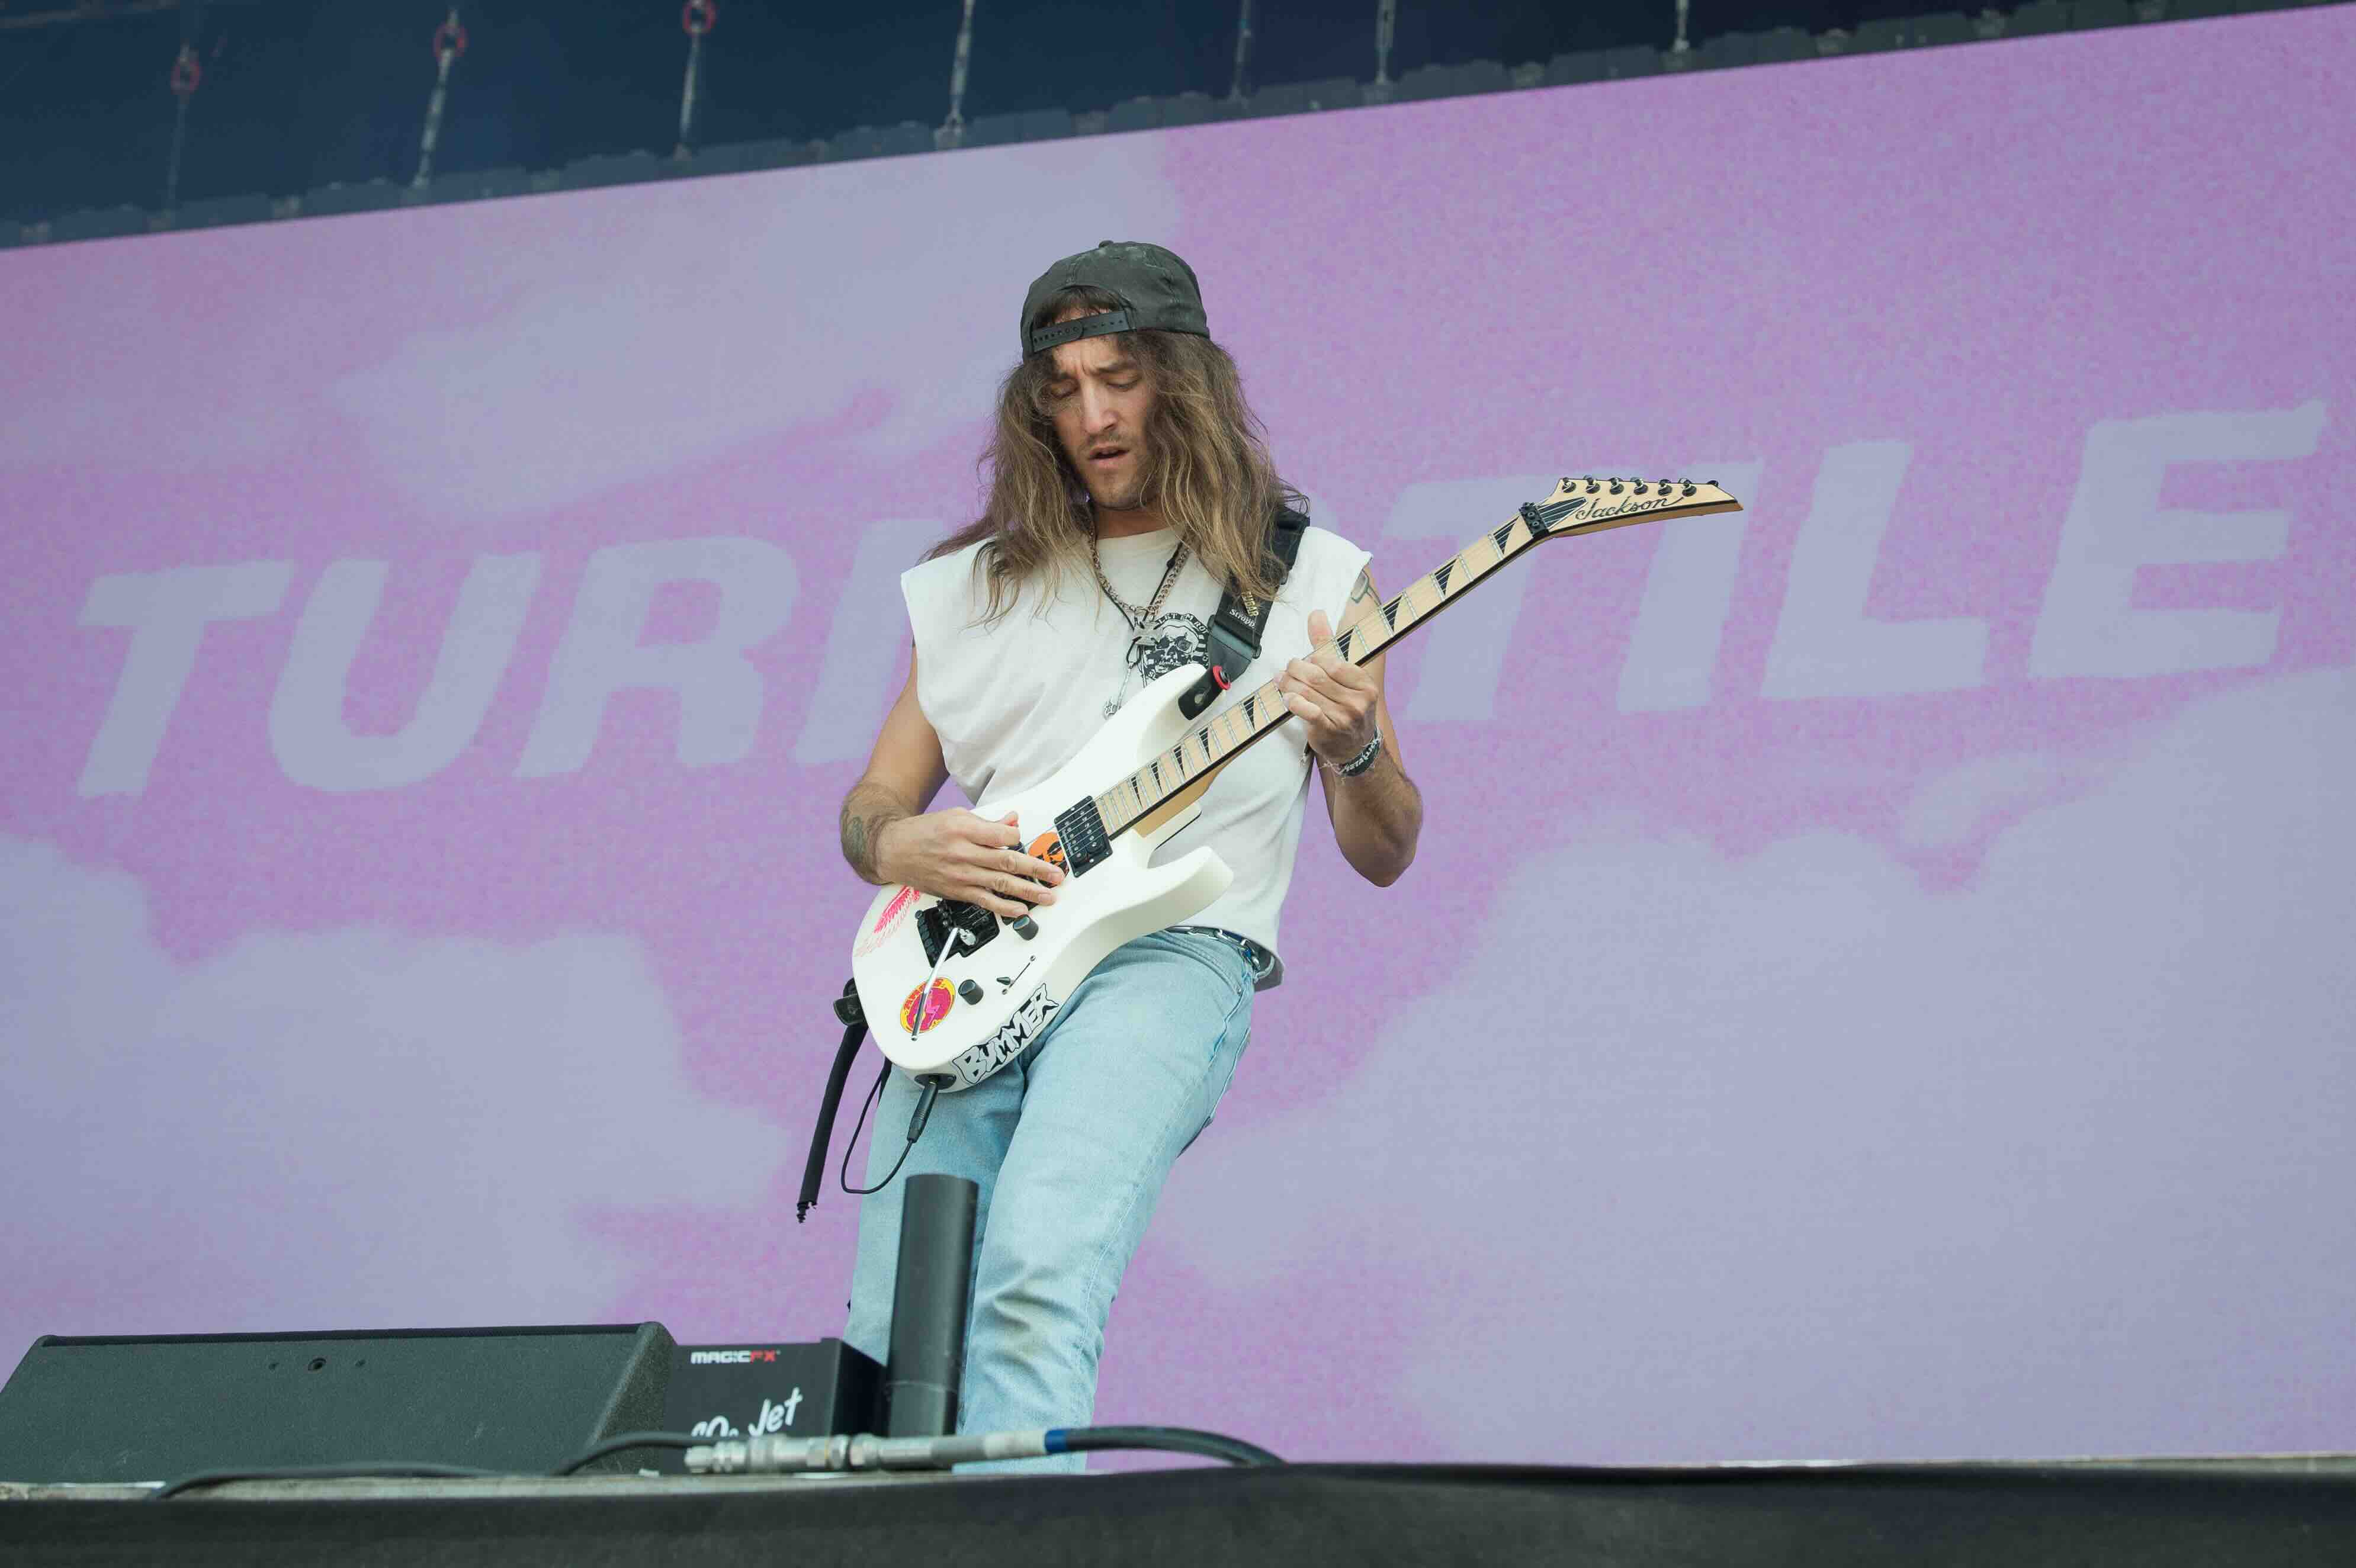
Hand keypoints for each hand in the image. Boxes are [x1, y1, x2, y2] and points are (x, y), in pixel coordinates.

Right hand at [876, 808, 1063, 919]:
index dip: (1019, 838)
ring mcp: (960, 875)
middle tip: (1056, 876)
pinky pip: (985, 901)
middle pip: (1007, 861)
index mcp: (963, 829)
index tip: (1027, 839)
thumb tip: (1013, 821)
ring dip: (1027, 892)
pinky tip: (1021, 910)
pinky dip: (1005, 907)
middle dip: (1036, 869)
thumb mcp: (955, 816)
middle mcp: (963, 853)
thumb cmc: (924, 831)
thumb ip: (987, 822)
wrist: (894, 850)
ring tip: (1047, 896)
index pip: (1002, 835)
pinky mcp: (957, 891)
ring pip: (1000, 884)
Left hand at [1278, 609, 1378, 767]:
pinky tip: (1287, 698)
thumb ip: (1328, 646)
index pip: (1334, 663)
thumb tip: (1316, 614)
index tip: (1305, 660)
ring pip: (1308, 693)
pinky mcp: (1328, 731)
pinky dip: (1294, 703)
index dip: (1314, 659)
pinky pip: (1308, 712)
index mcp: (1365, 684)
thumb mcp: (1345, 678)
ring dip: (1289, 684)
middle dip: (1297, 669)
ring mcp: (1344, 718)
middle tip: (1288, 668)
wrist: (1356, 749)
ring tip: (1281, 680)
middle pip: (1317, 677)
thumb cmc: (1348, 707)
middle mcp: (1357, 701)